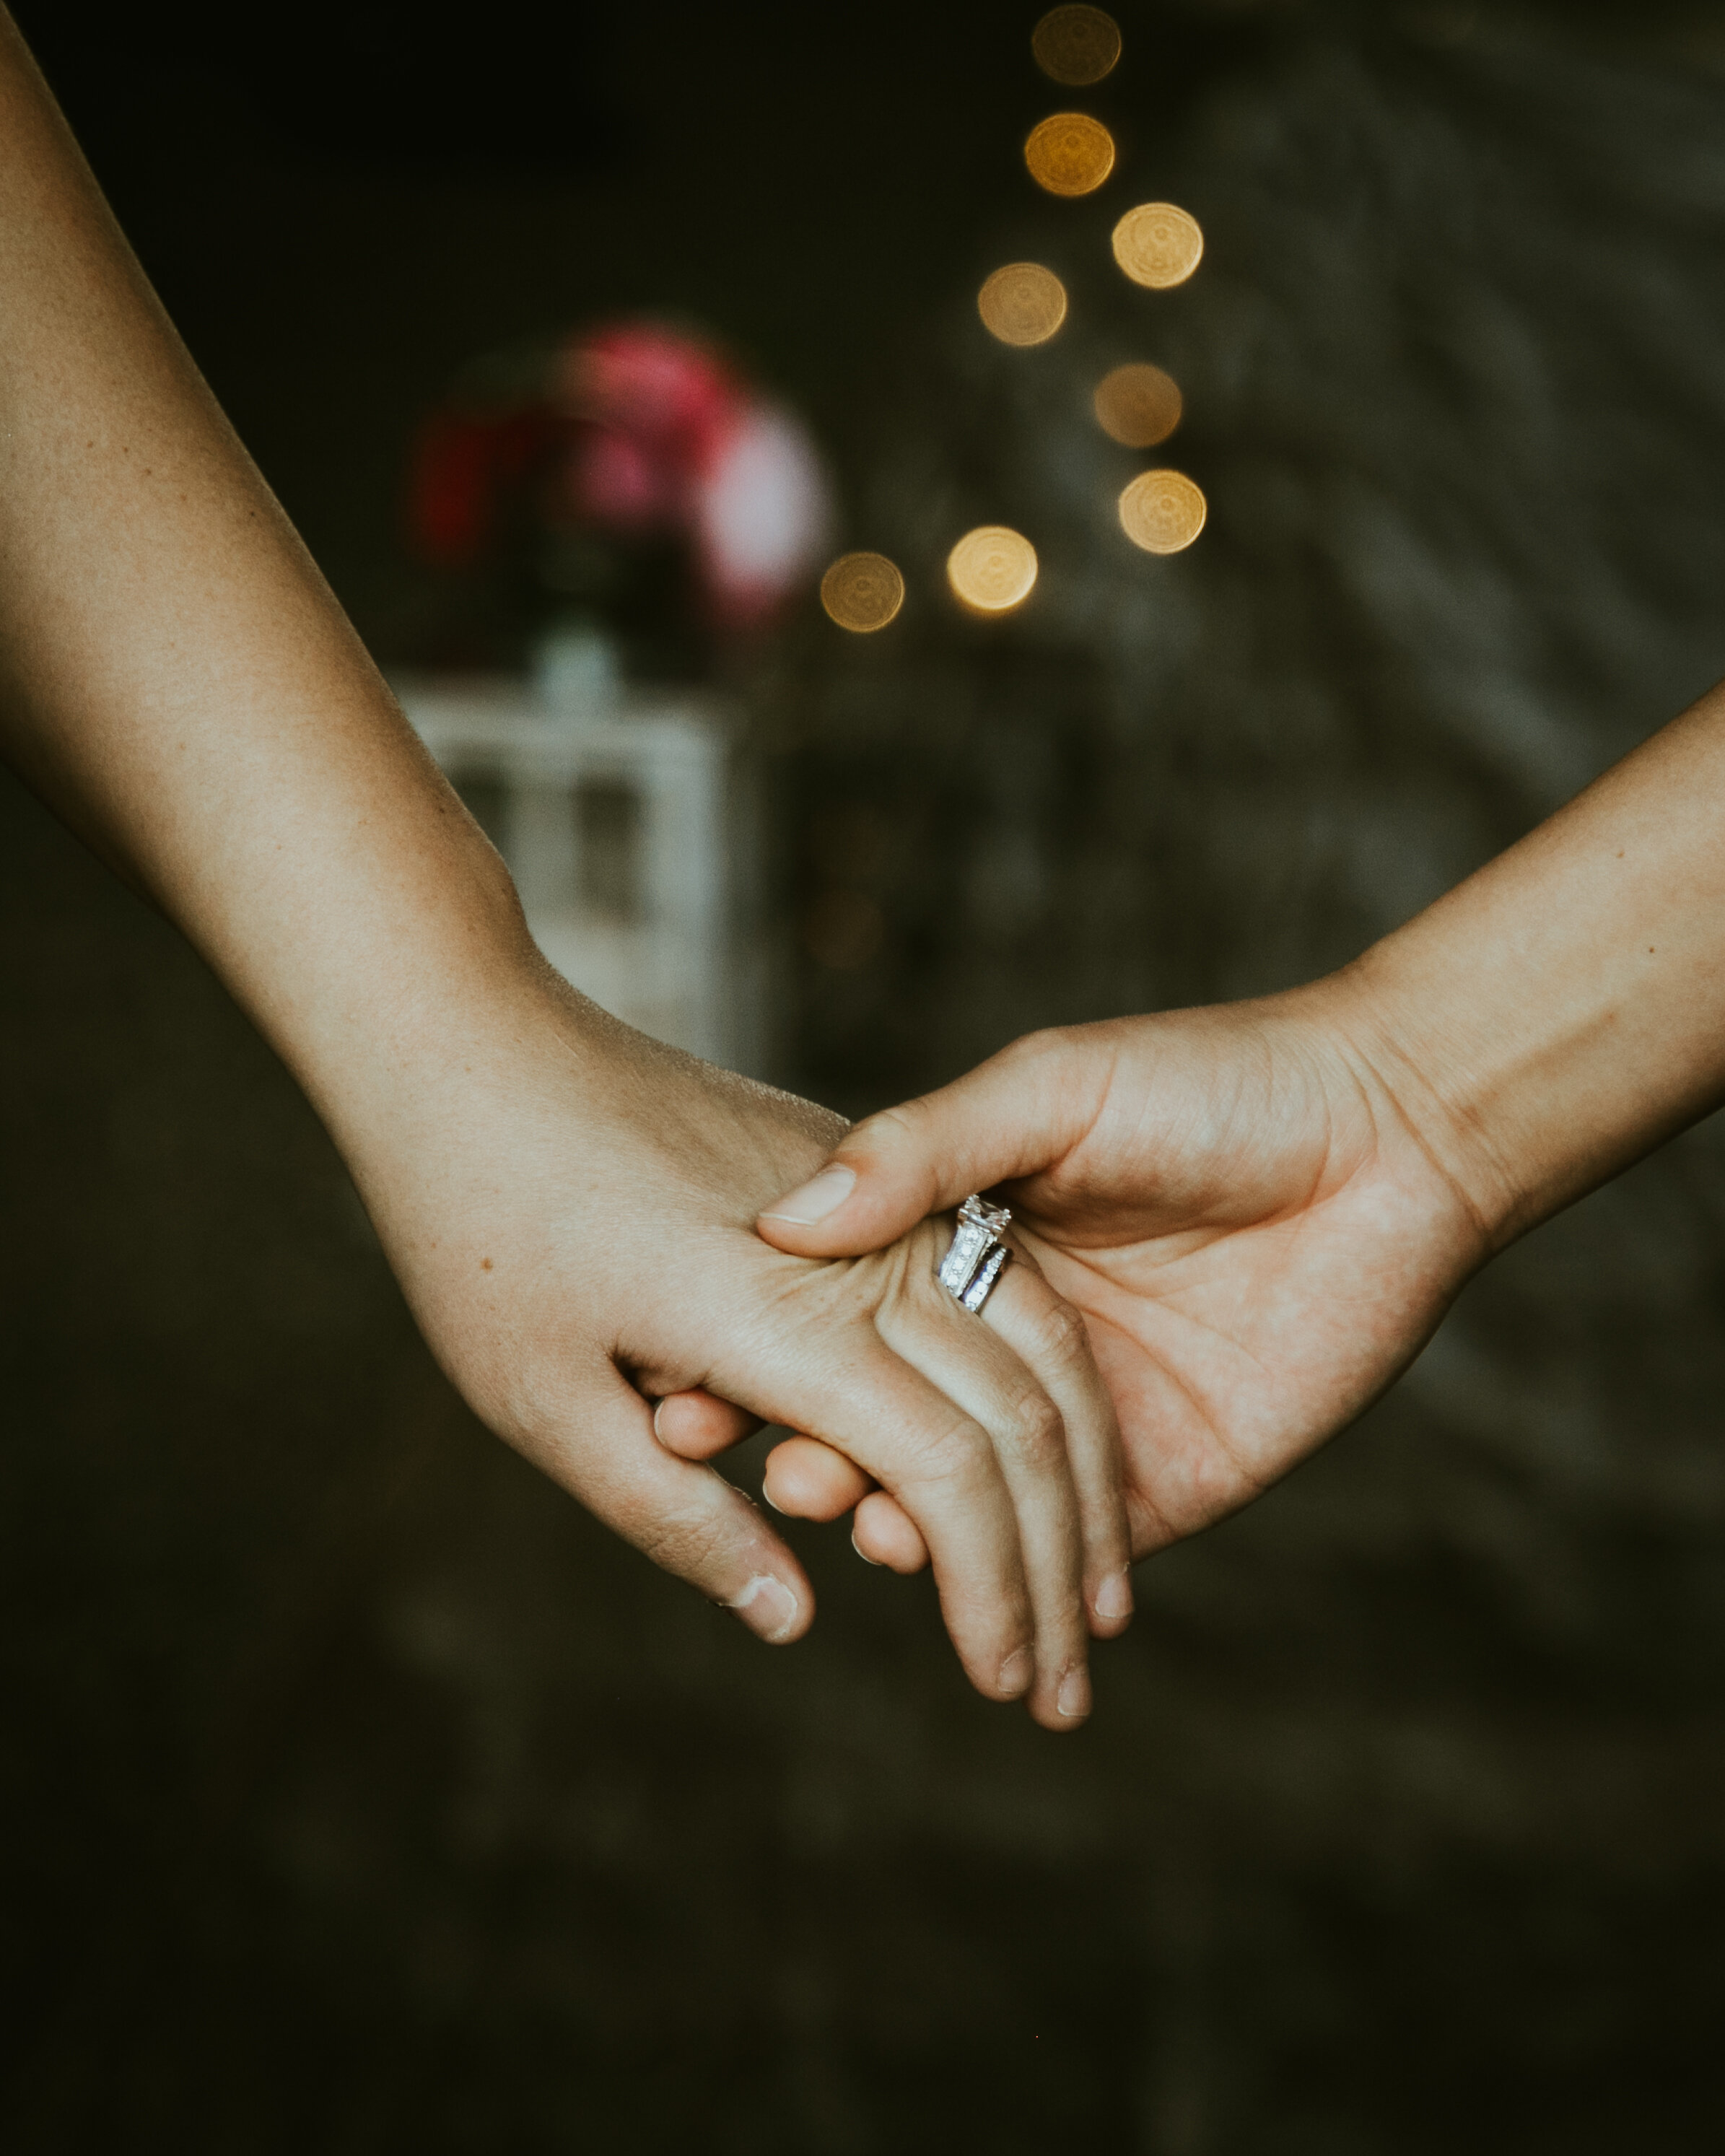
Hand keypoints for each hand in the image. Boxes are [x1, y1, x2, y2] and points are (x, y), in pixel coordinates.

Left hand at [341, 969, 1131, 1728]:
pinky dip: (1043, 1375)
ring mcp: (872, 1198)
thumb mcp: (544, 1402)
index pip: (945, 1476)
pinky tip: (1051, 1444)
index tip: (1007, 1685)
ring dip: (1079, 1471)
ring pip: (1036, 1339)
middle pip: (1021, 1417)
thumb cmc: (480, 1228)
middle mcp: (860, 1252)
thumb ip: (675, 1517)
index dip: (991, 1592)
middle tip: (1073, 1686)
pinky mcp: (858, 1166)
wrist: (476, 1044)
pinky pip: (995, 1274)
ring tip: (1093, 1587)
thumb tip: (793, 1617)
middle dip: (1063, 1561)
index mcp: (783, 1319)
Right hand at [741, 976, 1490, 1562]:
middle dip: (813, 1455)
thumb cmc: (1217, 1082)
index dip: (767, 1360)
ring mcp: (1086, 1420)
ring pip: (967, 1503)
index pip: (844, 1327)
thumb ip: (923, 1147)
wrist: (1395, 1137)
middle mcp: (1014, 1343)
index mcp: (970, 1248)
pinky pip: (1072, 1549)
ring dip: (893, 1524)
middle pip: (889, 1426)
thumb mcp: (1049, 1089)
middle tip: (758, 1473)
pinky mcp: (1165, 1482)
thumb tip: (785, 1217)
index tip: (686, 1387)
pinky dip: (1007, 1575)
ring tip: (845, 1524)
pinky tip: (940, 1569)